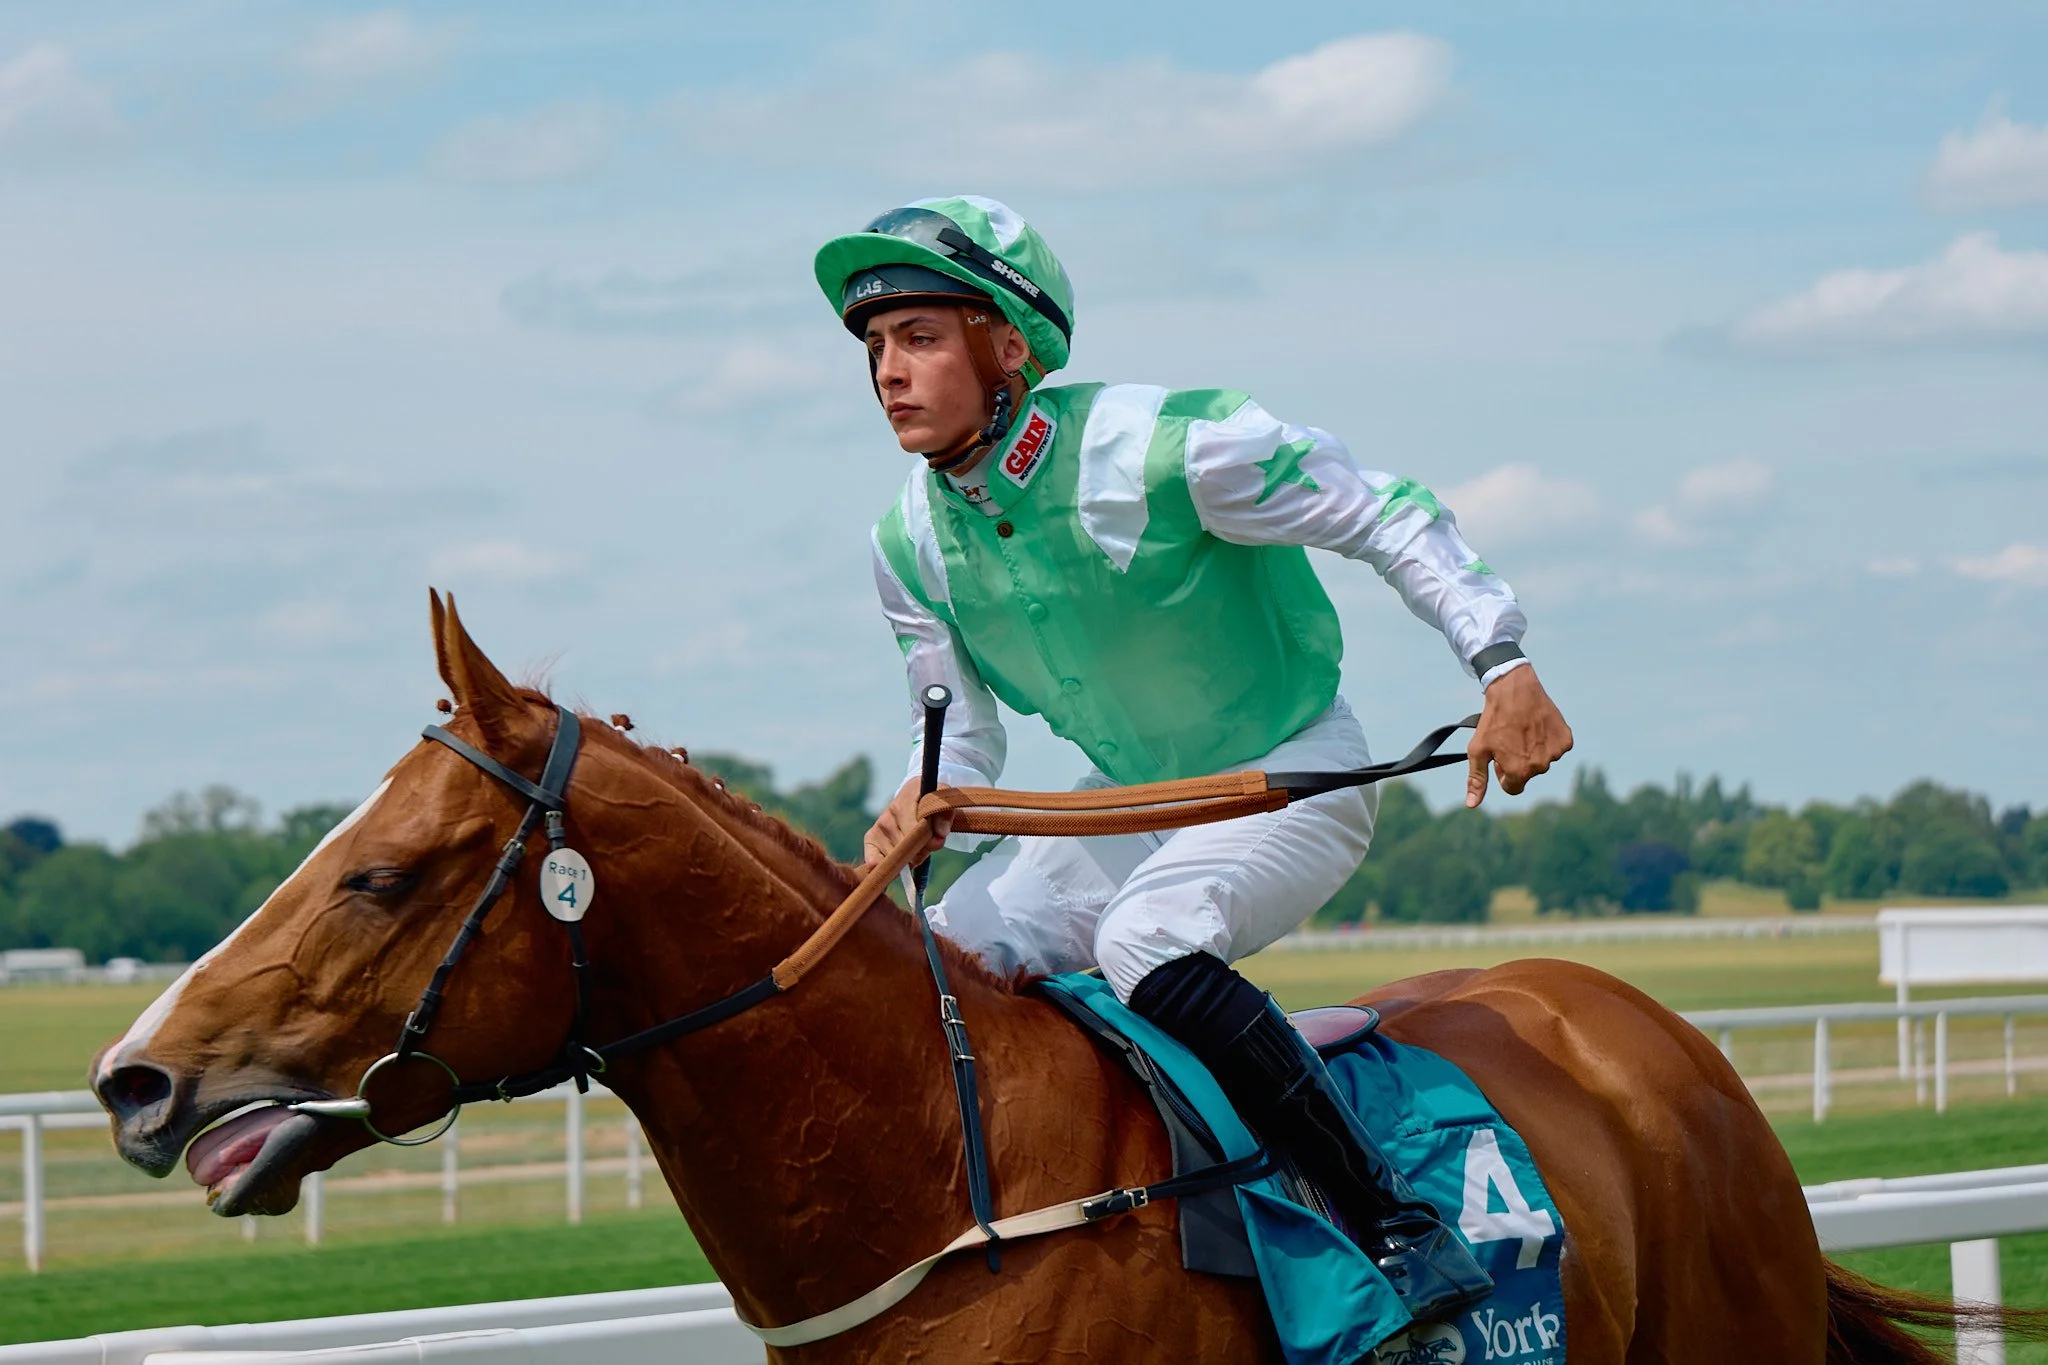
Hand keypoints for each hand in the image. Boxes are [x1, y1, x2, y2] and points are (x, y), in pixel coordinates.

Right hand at [861, 776, 952, 866]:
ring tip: (914, 847)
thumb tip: (940, 833)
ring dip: (908, 859)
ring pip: (895, 856)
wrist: (914, 799)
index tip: (937, 841)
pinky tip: (892, 868)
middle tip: (926, 846)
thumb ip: (946, 815)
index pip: (914, 829)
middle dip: (920, 851)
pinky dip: (882, 866)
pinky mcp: (870, 838)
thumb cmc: (930, 803)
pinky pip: (874, 860)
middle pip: (906, 847)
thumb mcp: (943, 803)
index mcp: (907, 798)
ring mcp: (879, 826)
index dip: (927, 840)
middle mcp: (889, 812)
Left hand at [1465, 666, 1572, 807]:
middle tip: (1509, 740)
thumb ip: (1477, 779)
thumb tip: (1471, 805)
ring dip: (1533, 751)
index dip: (1503, 774)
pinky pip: (1556, 748)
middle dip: (1518, 762)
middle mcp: (1540, 766)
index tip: (1500, 757)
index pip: (1512, 788)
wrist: (1514, 690)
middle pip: (1527, 773)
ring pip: (1542, 761)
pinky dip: (1547, 741)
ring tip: (1522, 731)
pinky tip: (1536, 727)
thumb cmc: (1493, 721)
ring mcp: (1555, 753)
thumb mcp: (1478, 750)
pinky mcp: (1565, 740)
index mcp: (1519, 772)